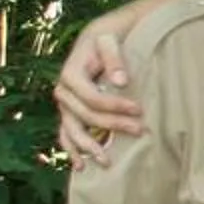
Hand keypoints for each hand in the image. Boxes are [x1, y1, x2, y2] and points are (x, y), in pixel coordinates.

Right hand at [55, 21, 143, 167]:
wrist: (97, 38)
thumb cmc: (107, 39)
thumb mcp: (110, 41)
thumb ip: (114, 60)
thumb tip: (122, 82)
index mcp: (70, 75)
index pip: (92, 98)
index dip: (115, 106)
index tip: (140, 109)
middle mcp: (63, 92)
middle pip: (86, 116)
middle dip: (113, 125)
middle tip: (140, 130)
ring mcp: (64, 105)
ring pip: (72, 131)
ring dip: (89, 147)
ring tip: (107, 162)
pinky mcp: (69, 112)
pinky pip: (66, 134)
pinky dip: (72, 150)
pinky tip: (81, 165)